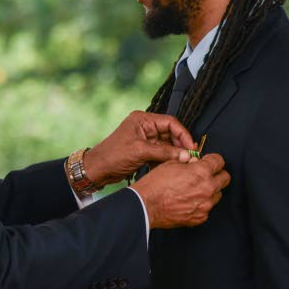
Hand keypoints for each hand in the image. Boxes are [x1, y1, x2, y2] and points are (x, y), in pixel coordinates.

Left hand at [82, 111, 196, 187]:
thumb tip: (185, 155)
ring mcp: (145, 139)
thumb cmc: (112, 156)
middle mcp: (145, 127)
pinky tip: (171, 167)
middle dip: (180, 145)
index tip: (191, 146)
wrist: (97, 169)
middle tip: (189, 157)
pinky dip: (166, 159)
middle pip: (170, 133)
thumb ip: (164, 152)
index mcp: (143, 120)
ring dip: (174, 153)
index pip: (170, 122)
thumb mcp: (140, 152)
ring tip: (182, 163)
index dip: (183, 134)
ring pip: (167, 144)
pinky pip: (161, 153)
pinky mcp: (144, 151)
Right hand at [131, 153, 228, 227]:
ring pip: (218, 194)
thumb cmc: (155, 184)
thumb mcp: (171, 164)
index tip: (208, 161)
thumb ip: (188, 162)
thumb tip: (195, 162)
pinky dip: (201, 204)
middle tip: (206, 174)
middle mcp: (207, 189)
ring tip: (195, 189)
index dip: (213, 159)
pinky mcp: (200, 217)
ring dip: (210, 190)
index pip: (219, 161)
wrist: (146, 206)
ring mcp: (205, 205)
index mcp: (201, 172)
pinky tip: (189, 201)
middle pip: (225, 178)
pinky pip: (207, 208)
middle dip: (217, 174)